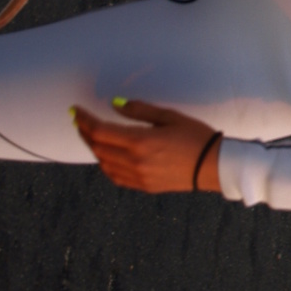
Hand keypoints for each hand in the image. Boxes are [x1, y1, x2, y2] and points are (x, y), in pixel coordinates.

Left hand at [72, 98, 221, 192]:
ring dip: (95, 148)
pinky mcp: (144, 186)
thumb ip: (140, 111)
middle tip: (82, 121)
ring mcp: (138, 176)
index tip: (76, 111)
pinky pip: (115, 176)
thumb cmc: (196, 137)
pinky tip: (108, 156)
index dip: (84, 120)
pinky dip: (105, 164)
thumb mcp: (170, 117)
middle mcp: (134, 161)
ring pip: (103, 163)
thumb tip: (116, 105)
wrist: (214, 165)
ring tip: (94, 136)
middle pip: (97, 147)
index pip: (99, 130)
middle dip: (85, 133)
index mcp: (140, 141)